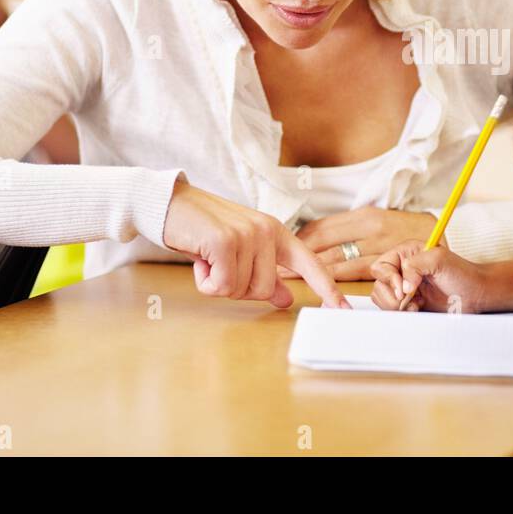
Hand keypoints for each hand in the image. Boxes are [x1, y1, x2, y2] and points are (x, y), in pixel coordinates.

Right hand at [163, 180, 348, 308]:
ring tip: (208, 257)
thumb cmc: (205, 230)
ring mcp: (248, 234)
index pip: (310, 263)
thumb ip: (266, 273)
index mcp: (277, 233)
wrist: (170, 204)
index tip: (342, 309)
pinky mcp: (226, 241)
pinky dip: (205, 281)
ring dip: (217, 282)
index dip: (326, 288)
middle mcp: (268, 231)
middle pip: (263, 290)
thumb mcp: (241, 251)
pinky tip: (200, 259)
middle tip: (219, 264)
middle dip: (236, 287)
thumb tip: (285, 298)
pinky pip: (220, 286)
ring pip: (240, 290)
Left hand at [286, 207, 442, 280]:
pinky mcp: (390, 262)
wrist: (444, 238)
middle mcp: (370, 227)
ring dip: (311, 271)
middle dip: (297, 258)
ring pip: (337, 258)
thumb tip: (315, 242)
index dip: (298, 241)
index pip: (322, 227)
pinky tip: (323, 286)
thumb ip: (351, 231)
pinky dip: (336, 279)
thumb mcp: (379, 223)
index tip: (280, 252)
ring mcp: (380, 245)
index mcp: (364, 215)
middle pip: (324, 242)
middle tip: (275, 269)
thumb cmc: (407, 232)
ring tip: (288, 280)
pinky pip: (356, 272)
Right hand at [370, 241, 486, 312]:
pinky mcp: (409, 303)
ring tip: (417, 304)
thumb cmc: (462, 273)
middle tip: (409, 300)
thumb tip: (402, 287)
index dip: (389, 279)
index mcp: (406, 253)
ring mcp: (404, 288)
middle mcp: (402, 270)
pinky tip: (418, 309)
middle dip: (392, 296)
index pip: (381, 266)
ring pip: (382, 299)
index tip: (403, 290)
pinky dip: (402, 313)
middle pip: (379, 284)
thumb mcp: (439, 259)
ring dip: (397, 306)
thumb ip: (415, 266)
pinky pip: (393, 310)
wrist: (475, 294)